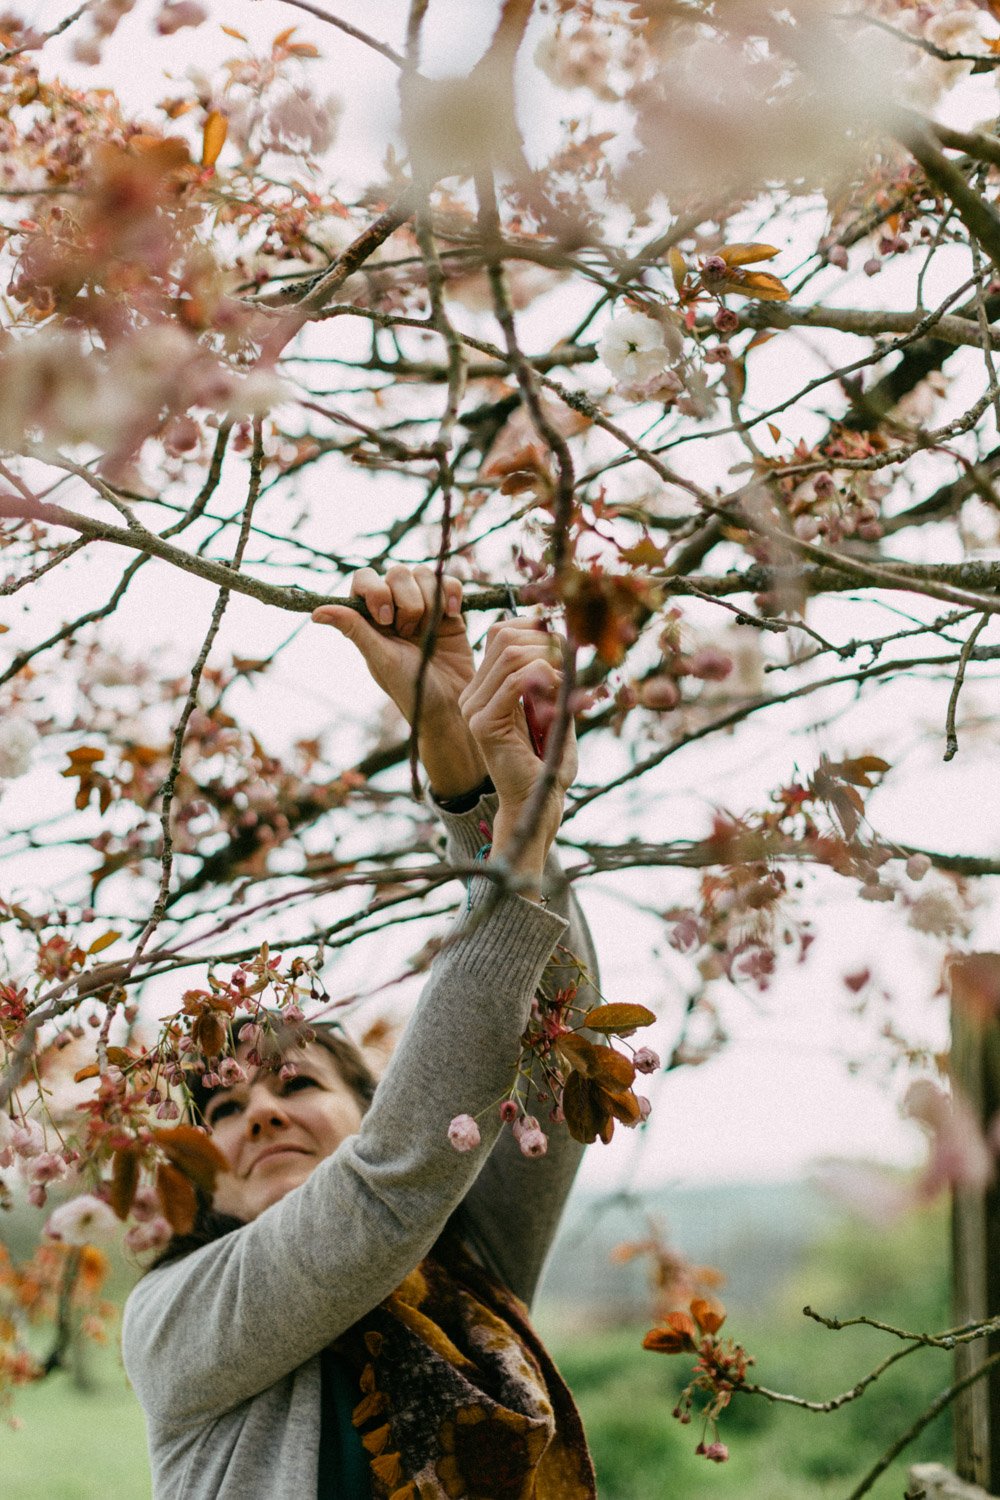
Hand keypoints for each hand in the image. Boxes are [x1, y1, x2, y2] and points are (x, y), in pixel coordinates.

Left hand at [312, 565, 485, 797]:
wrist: (451, 704)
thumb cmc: (411, 688)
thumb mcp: (381, 659)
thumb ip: (354, 629)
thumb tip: (315, 613)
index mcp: (370, 619)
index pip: (365, 579)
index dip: (376, 591)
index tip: (385, 620)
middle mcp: (394, 607)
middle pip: (397, 573)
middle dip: (407, 600)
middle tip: (408, 632)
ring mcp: (423, 606)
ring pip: (424, 574)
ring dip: (430, 600)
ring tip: (431, 629)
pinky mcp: (448, 610)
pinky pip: (448, 581)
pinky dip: (451, 593)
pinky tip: (452, 615)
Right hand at [459, 621, 576, 888]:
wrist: (536, 802)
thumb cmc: (549, 759)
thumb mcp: (554, 707)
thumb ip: (553, 674)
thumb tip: (565, 634)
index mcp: (484, 686)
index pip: (502, 631)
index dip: (536, 626)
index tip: (569, 639)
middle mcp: (472, 693)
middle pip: (504, 635)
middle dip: (547, 639)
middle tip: (576, 658)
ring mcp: (473, 707)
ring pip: (511, 653)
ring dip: (550, 658)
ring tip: (570, 679)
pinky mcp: (483, 723)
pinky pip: (515, 681)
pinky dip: (546, 678)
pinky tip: (562, 693)